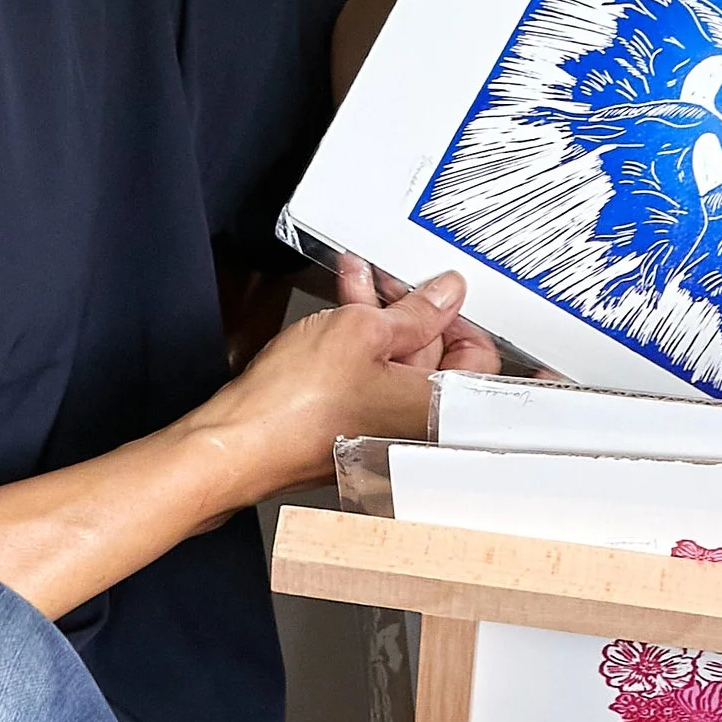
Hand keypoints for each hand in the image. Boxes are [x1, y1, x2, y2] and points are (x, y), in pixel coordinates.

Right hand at [193, 270, 483, 493]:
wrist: (240, 442)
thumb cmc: (296, 407)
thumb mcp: (362, 330)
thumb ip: (414, 309)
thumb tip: (444, 295)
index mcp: (438, 412)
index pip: (481, 358)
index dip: (461, 315)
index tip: (443, 292)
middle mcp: (419, 431)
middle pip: (437, 359)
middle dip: (415, 311)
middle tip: (396, 280)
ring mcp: (385, 434)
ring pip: (399, 365)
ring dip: (382, 318)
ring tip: (360, 281)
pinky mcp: (354, 431)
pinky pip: (372, 379)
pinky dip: (362, 345)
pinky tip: (341, 312)